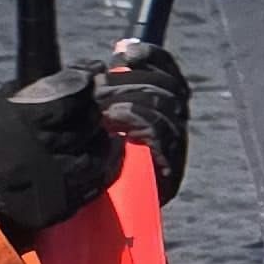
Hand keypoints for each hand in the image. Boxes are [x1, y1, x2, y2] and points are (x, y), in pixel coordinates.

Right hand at [0, 69, 121, 246]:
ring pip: (99, 149)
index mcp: (27, 119)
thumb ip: (27, 91)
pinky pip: (99, 179)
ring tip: (96, 130)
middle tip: (91, 104)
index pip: (73, 92)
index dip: (86, 77)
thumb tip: (62, 76)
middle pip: (89, 119)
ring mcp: (58, 177)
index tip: (94, 69)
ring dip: (101, 136)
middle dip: (93, 108)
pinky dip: (108, 163)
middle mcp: (46, 147)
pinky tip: (108, 152)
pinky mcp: (65, 201)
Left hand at [98, 37, 190, 202]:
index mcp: (160, 107)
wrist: (93, 210)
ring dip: (134, 101)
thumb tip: (115, 54)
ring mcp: (174, 146)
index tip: (124, 52)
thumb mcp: (92, 117)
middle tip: (102, 88)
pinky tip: (117, 123)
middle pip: (169, 87)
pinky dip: (139, 121)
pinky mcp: (169, 168)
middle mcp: (174, 124)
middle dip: (134, 81)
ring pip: (168, 107)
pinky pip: (161, 133)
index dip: (153, 56)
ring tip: (106, 108)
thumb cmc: (89, 158)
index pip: (168, 72)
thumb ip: (105, 88)